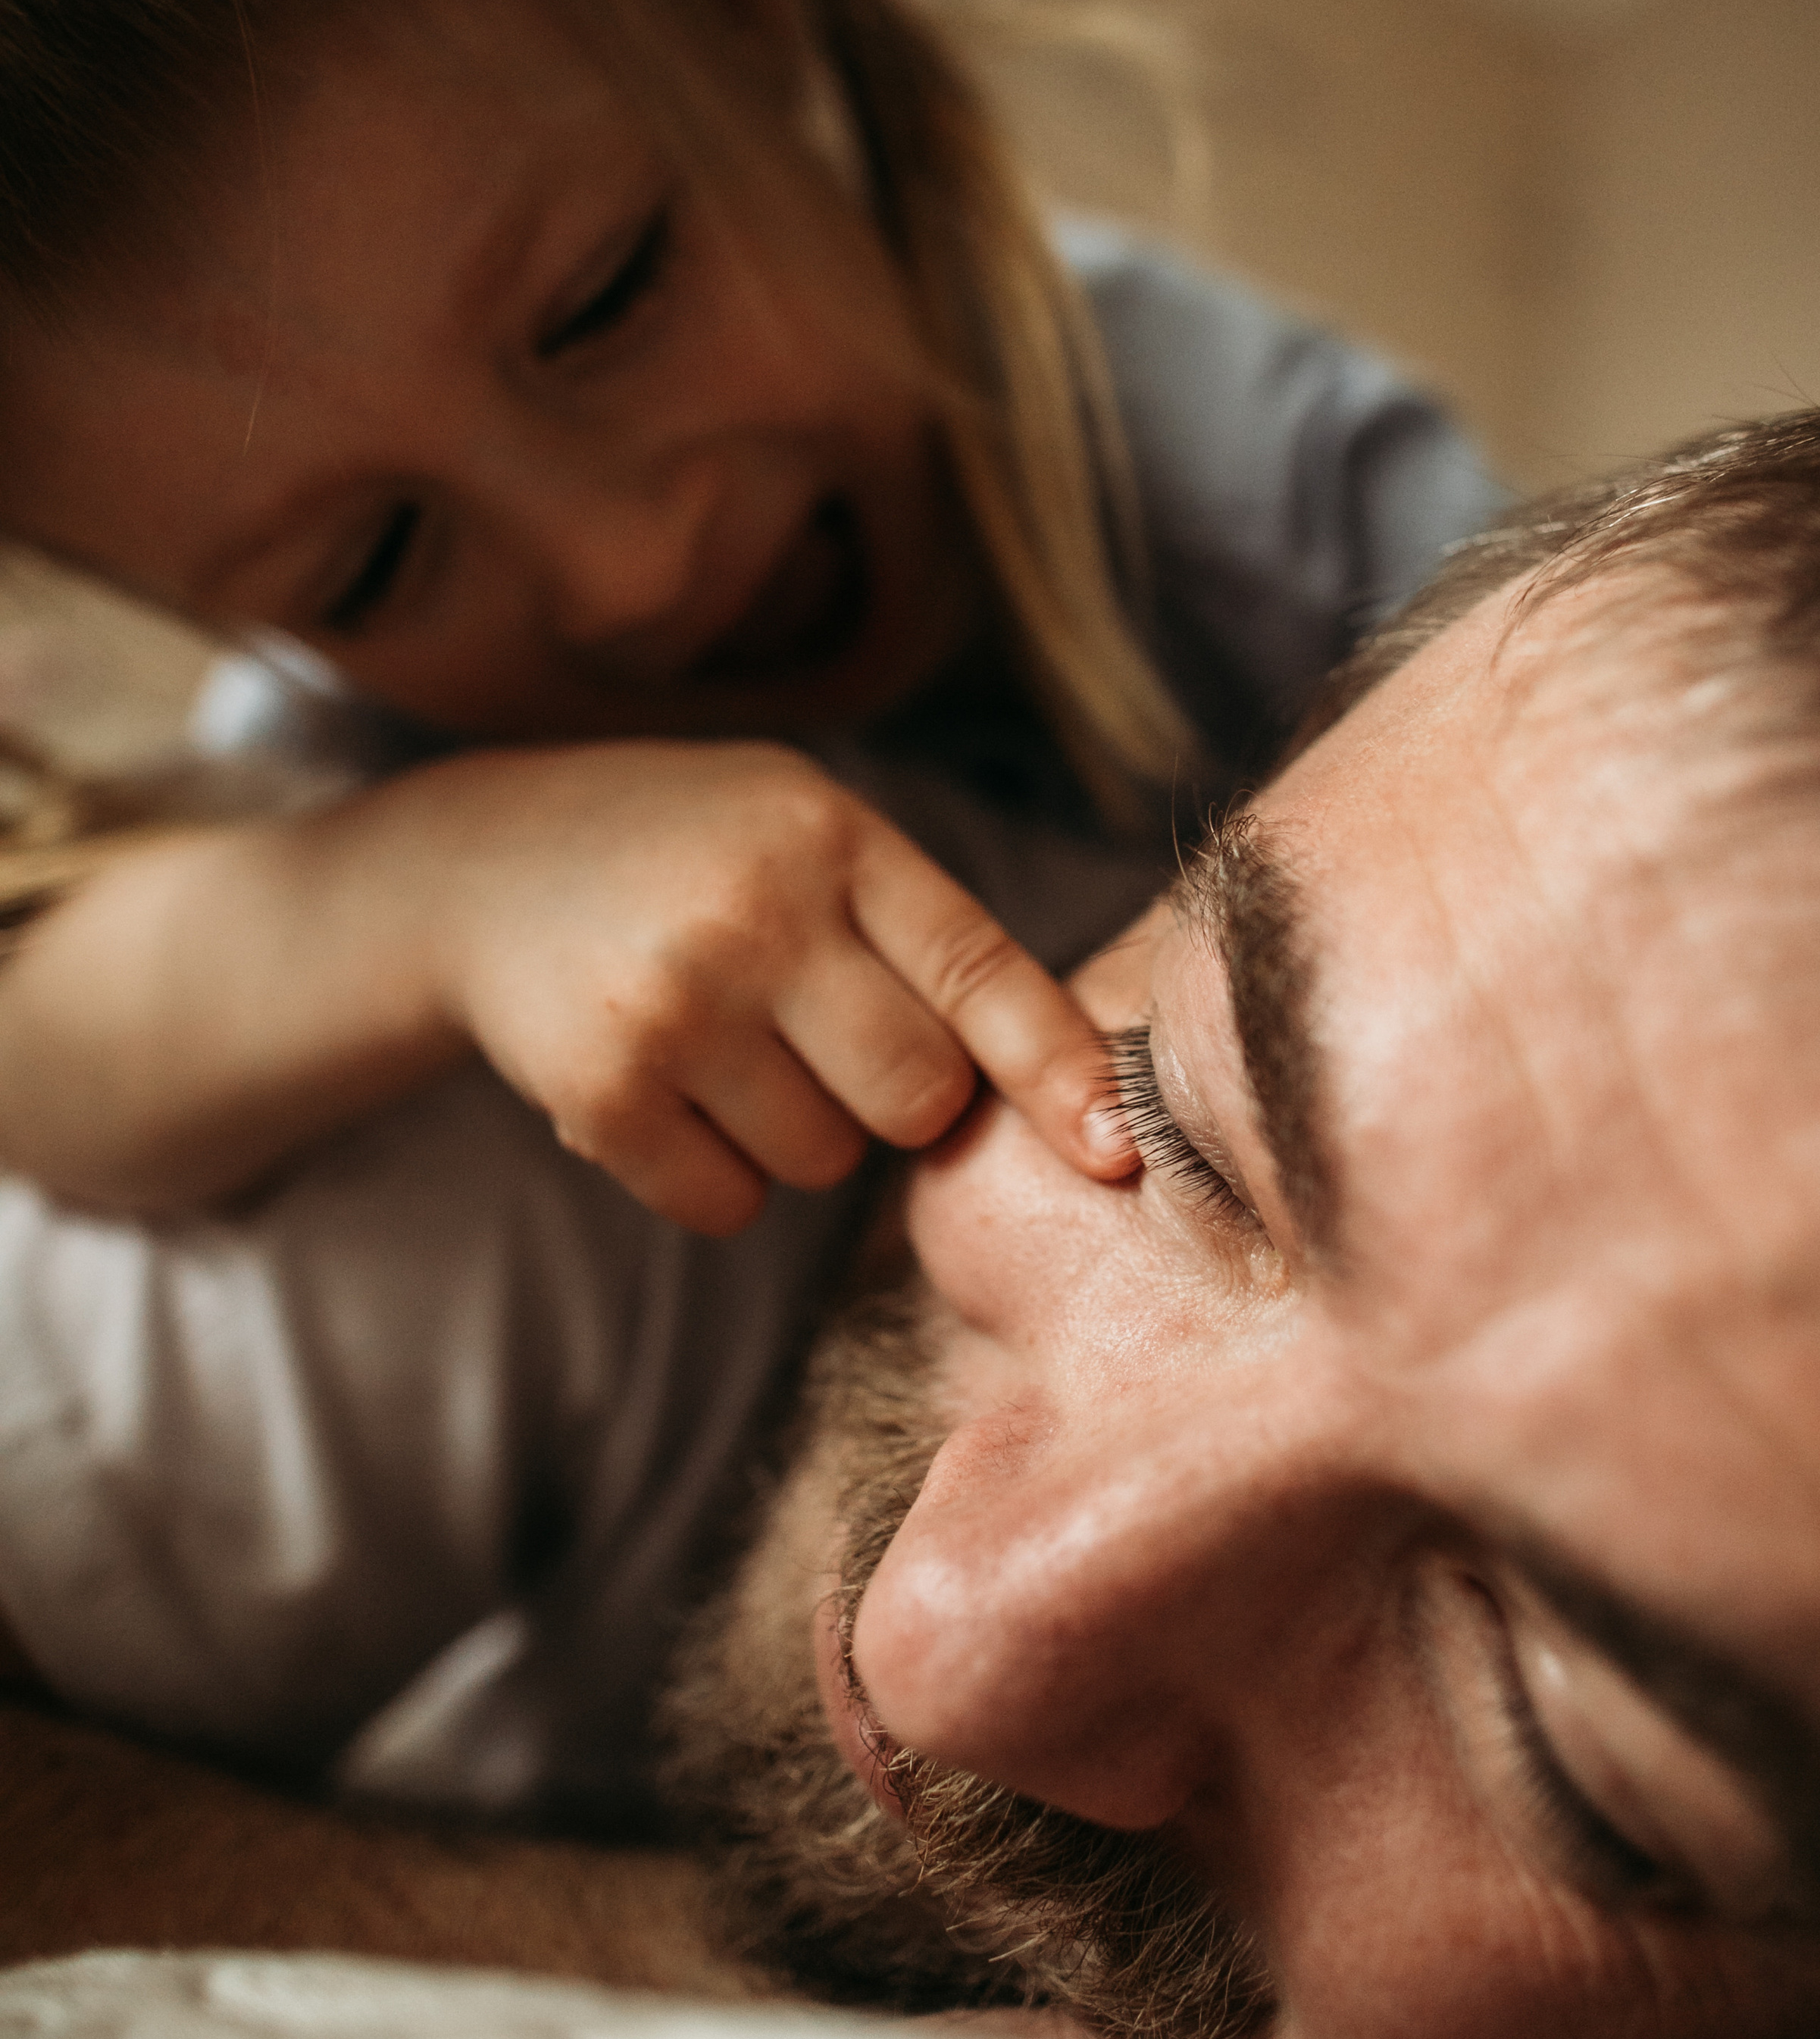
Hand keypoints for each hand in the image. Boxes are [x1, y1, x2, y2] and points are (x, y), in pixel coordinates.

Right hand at [420, 741, 1135, 1232]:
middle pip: (917, 1096)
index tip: (1120, 1148)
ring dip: (801, 1134)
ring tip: (729, 1044)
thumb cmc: (696, 856)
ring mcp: (673, 1003)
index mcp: (830, 836)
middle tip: (827, 1040)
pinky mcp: (601, 1091)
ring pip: (826, 1161)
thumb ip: (924, 932)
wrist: (481, 864)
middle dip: (899, 1100)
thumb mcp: (809, 832)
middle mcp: (755, 914)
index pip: (979, 970)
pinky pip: (729, 1206)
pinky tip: (668, 1088)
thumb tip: (1080, 1093)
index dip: (1061, 1069)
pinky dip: (717, 1177)